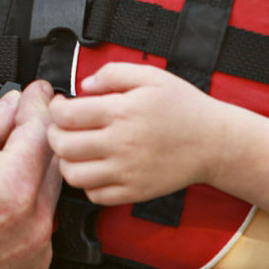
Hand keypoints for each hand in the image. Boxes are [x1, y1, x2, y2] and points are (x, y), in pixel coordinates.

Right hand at [0, 83, 60, 268]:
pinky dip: (23, 206)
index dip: (38, 102)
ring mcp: (35, 251)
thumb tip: (12, 106)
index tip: (36, 90)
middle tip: (14, 120)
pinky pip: (37, 225)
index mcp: (13, 188)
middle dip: (34, 135)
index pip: (41, 129)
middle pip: (50, 161)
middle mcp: (34, 223)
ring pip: (46, 193)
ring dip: (28, 171)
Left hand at [48, 63, 226, 204]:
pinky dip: (87, 184)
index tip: (60, 105)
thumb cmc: (184, 108)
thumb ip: (113, 73)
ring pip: (73, 175)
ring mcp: (126, 172)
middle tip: (62, 127)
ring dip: (66, 161)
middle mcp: (120, 144)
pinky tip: (95, 168)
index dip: (54, 108)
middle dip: (54, 133)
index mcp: (121, 112)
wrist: (214, 142)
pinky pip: (95, 196)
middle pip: (63, 146)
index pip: (65, 115)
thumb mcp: (151, 75)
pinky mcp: (134, 192)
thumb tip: (85, 84)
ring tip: (76, 149)